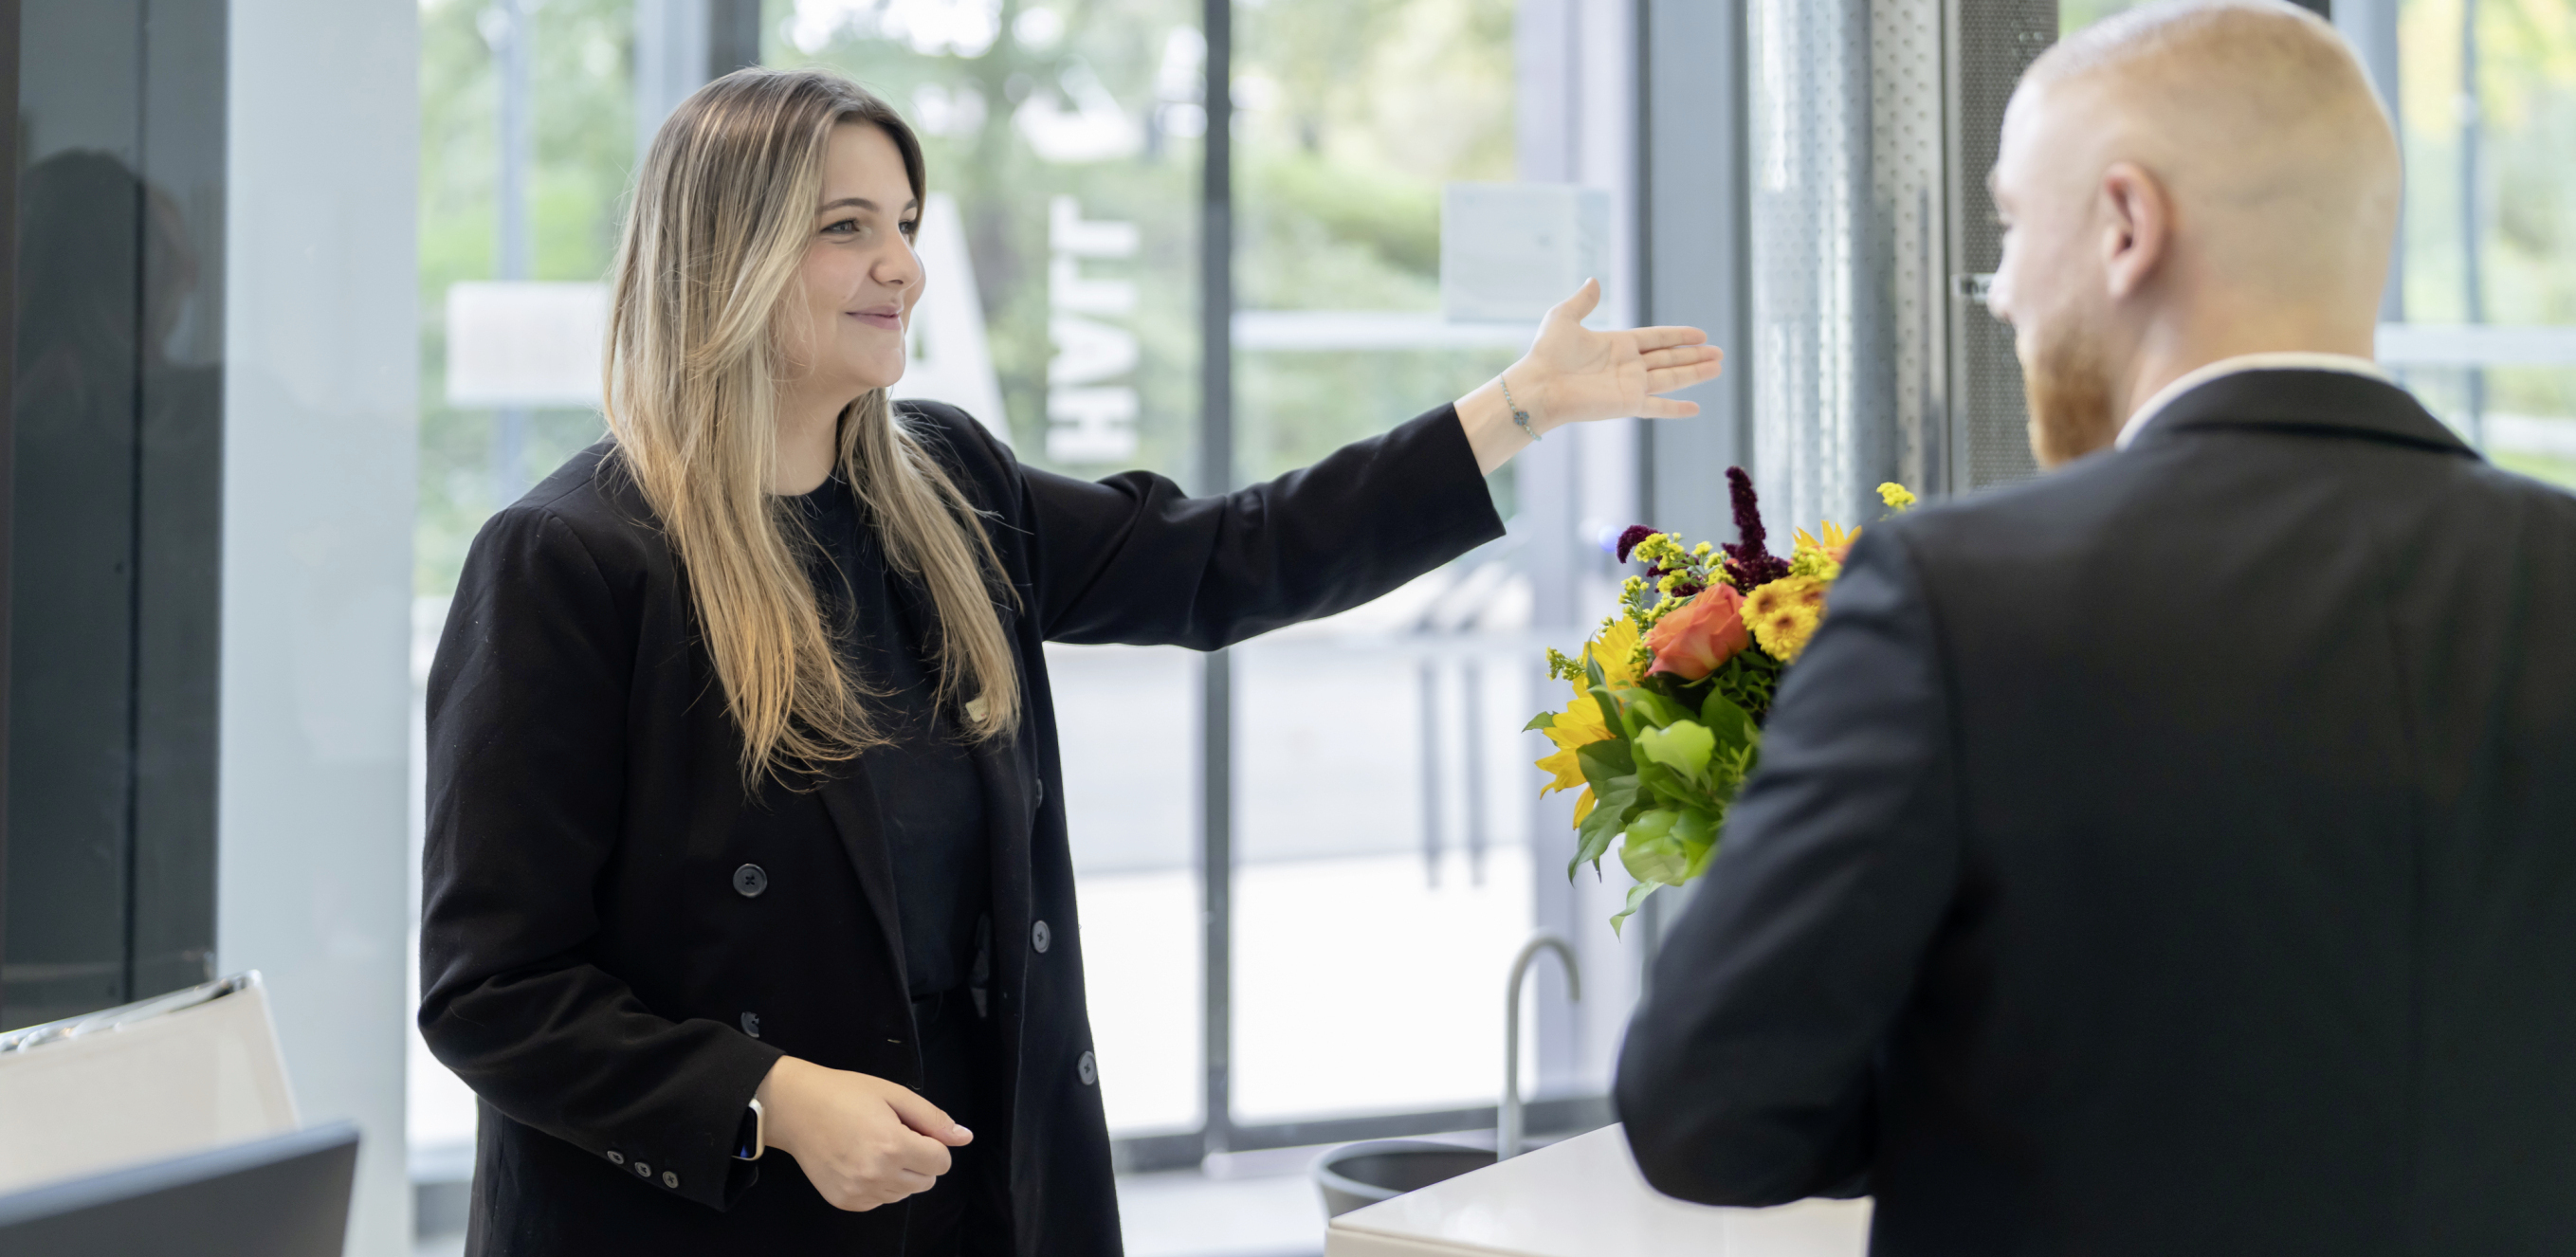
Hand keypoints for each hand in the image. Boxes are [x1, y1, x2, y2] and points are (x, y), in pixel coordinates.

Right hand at [754, 1056, 973, 1211]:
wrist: (795, 1108)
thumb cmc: (845, 1094)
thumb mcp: (894, 1094)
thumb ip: (933, 1119)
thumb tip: (965, 1138)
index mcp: (893, 1146)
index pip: (942, 1162)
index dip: (933, 1143)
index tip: (912, 1129)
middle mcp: (877, 1175)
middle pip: (927, 1181)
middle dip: (919, 1160)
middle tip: (892, 1135)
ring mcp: (859, 1192)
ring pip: (905, 1193)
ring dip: (900, 1173)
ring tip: (874, 1147)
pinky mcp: (845, 1202)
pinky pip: (881, 1201)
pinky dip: (879, 1184)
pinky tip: (861, 1161)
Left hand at [1454, 279, 1725, 473]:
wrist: (1539, 385)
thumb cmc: (1547, 353)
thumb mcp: (1564, 317)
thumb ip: (1583, 300)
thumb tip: (1594, 280)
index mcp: (1618, 344)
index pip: (1656, 338)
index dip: (1679, 336)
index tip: (1700, 334)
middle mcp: (1628, 365)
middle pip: (1670, 358)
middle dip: (1695, 356)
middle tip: (1719, 353)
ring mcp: (1630, 386)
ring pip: (1672, 378)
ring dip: (1695, 373)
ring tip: (1718, 367)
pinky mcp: (1628, 404)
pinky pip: (1659, 407)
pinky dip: (1677, 409)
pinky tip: (1696, 409)